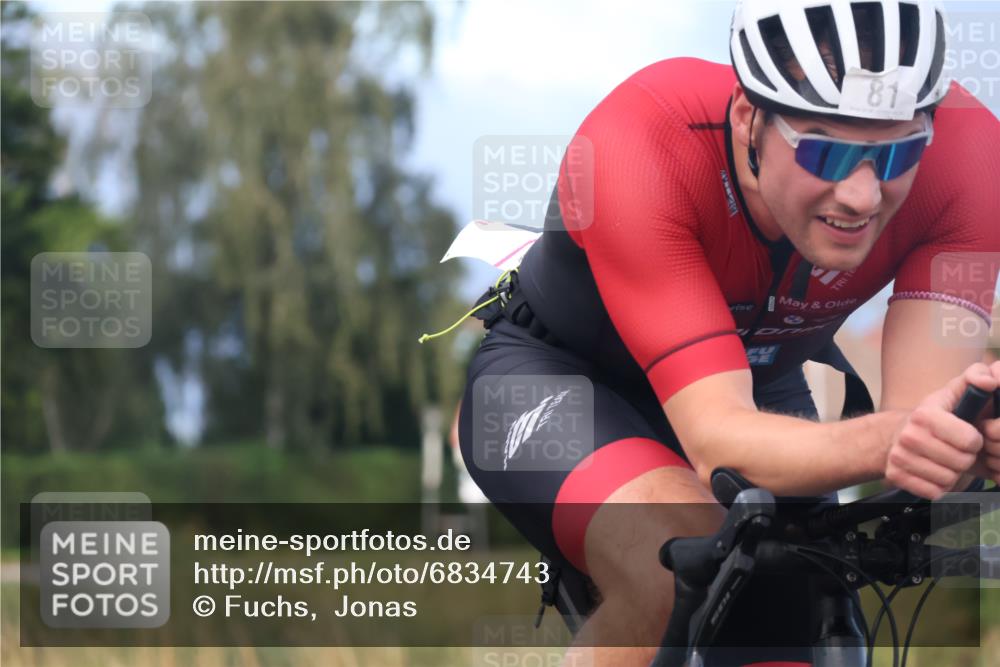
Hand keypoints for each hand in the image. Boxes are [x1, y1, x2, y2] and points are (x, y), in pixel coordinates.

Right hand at [885, 363, 997, 498]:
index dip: (975, 441)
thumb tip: (989, 381)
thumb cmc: (937, 415)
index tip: (968, 435)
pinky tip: (934, 471)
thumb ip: (978, 377)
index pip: (969, 440)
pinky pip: (933, 492)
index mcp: (924, 415)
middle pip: (960, 462)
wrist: (899, 433)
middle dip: (965, 458)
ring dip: (952, 472)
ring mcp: (899, 457)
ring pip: (948, 479)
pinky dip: (939, 485)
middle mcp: (907, 436)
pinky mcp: (896, 476)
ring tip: (945, 460)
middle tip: (956, 449)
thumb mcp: (957, 390)